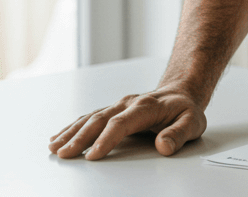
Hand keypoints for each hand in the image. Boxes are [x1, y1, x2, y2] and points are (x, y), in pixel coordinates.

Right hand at [48, 86, 207, 159]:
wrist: (181, 92)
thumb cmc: (185, 109)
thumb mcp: (193, 122)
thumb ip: (178, 134)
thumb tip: (164, 146)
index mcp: (145, 106)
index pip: (121, 123)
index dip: (106, 139)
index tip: (93, 156)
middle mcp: (128, 104)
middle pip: (99, 120)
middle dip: (80, 138)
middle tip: (64, 154)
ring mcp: (118, 106)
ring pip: (90, 118)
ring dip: (71, 132)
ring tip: (55, 147)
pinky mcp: (113, 111)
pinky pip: (89, 117)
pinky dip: (73, 127)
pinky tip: (60, 137)